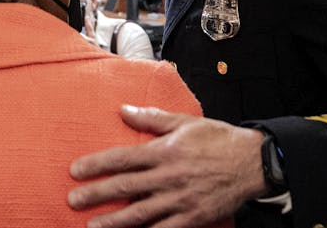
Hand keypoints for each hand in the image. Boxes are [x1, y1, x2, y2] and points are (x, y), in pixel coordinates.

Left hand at [68, 106, 264, 227]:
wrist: (253, 162)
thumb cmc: (218, 140)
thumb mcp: (185, 122)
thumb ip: (152, 119)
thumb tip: (123, 110)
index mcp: (165, 151)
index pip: (122, 158)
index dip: (96, 164)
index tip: (76, 170)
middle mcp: (169, 176)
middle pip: (125, 186)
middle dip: (96, 194)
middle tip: (73, 200)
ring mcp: (180, 199)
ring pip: (140, 213)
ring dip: (113, 220)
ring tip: (92, 226)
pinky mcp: (192, 217)